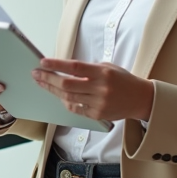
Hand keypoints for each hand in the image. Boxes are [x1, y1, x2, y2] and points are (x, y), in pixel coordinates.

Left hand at [31, 57, 154, 121]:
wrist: (141, 99)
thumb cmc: (122, 80)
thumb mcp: (108, 67)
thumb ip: (88, 69)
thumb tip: (63, 68)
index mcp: (102, 72)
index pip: (74, 67)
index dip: (56, 64)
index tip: (43, 62)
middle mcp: (100, 88)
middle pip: (67, 84)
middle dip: (48, 79)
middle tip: (36, 74)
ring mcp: (98, 103)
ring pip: (68, 97)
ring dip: (52, 90)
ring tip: (42, 83)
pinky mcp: (97, 115)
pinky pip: (75, 108)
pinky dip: (65, 101)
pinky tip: (58, 95)